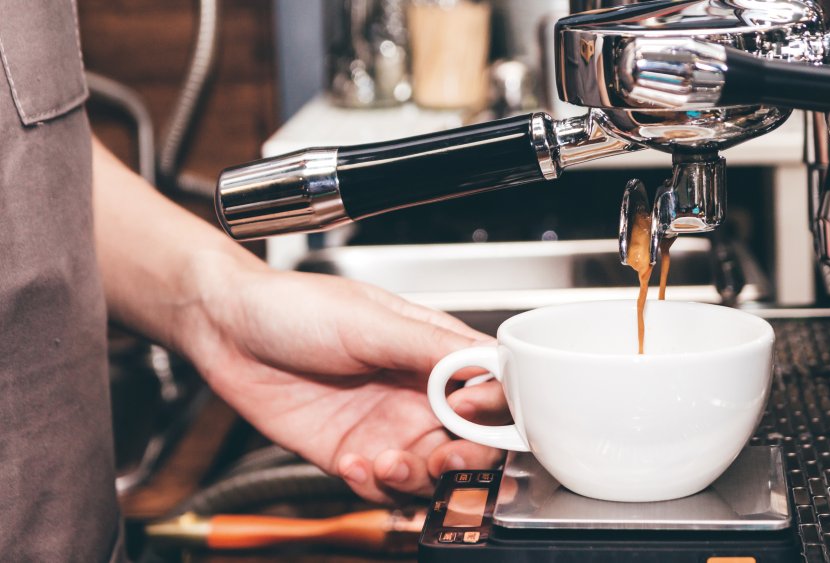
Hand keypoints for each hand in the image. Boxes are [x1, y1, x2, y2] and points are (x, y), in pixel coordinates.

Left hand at [180, 256, 507, 502]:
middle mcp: (419, 393)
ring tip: (387, 461)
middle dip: (467, 457)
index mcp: (434, 351)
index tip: (468, 408)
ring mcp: (387, 427)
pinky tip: (352, 462)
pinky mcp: (353, 455)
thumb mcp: (369, 321)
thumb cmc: (295, 308)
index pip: (492, 385)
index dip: (494, 405)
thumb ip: (430, 347)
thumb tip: (488, 364)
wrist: (228, 330)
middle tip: (443, 457)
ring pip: (433, 473)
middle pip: (473, 440)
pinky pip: (383, 487)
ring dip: (419, 478)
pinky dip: (375, 485)